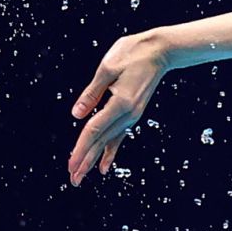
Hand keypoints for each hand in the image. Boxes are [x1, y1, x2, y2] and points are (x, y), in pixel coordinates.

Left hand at [67, 31, 171, 185]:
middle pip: (102, 141)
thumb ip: (92, 92)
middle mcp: (128, 112)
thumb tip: (76, 115)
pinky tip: (104, 165)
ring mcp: (133, 114)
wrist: (161, 50)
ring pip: (109, 140)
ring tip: (81, 174)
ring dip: (94, 158)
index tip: (70, 165)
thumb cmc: (134, 52)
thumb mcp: (108, 67)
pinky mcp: (134, 111)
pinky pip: (120, 135)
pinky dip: (111, 151)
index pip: (95, 129)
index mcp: (120, 101)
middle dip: (86, 161)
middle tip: (73, 180)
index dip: (81, 148)